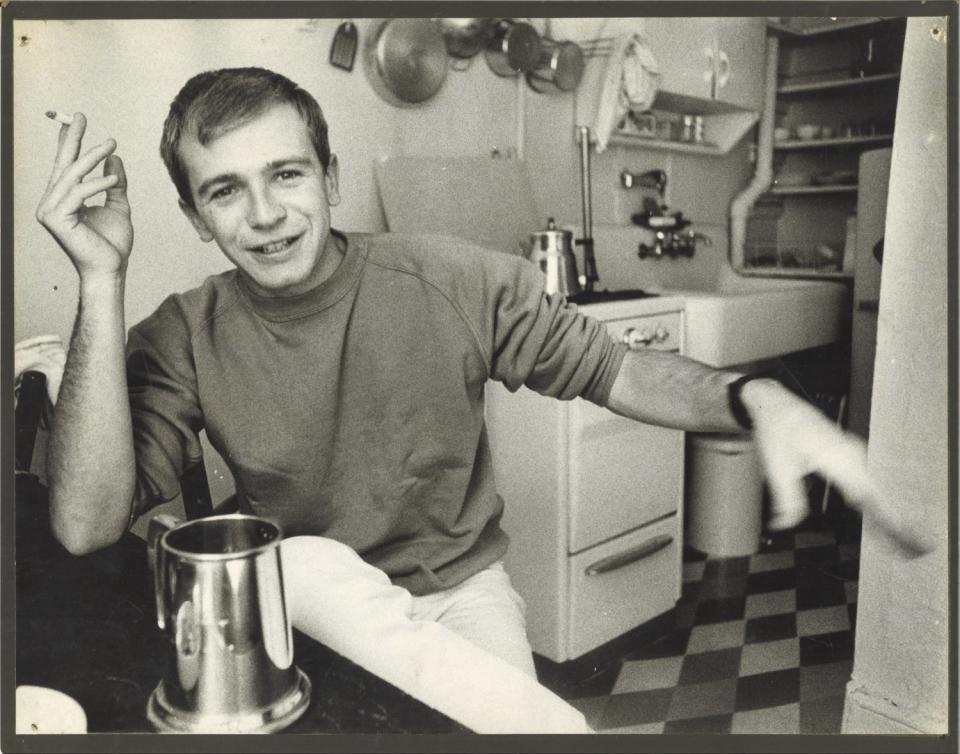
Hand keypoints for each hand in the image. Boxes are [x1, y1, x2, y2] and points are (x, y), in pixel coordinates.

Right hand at [35, 113, 132, 278]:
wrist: (111, 269)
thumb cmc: (113, 244)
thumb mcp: (118, 207)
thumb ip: (115, 184)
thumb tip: (114, 158)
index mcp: (63, 199)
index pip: (65, 166)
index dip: (69, 142)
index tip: (76, 120)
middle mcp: (51, 202)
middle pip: (63, 164)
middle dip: (72, 138)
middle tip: (81, 115)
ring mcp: (49, 210)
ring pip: (72, 175)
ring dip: (92, 156)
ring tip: (111, 143)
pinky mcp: (55, 219)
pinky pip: (77, 193)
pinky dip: (96, 184)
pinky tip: (113, 179)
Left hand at [742, 379, 933, 556]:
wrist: (780, 407)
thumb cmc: (779, 432)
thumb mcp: (777, 468)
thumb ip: (787, 500)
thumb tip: (784, 525)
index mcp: (838, 458)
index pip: (869, 493)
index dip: (886, 515)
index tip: (900, 533)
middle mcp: (852, 455)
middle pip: (878, 494)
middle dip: (893, 522)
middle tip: (912, 549)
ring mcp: (855, 453)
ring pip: (876, 489)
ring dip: (888, 513)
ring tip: (905, 540)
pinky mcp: (852, 455)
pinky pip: (869, 482)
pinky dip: (878, 502)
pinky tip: (886, 520)